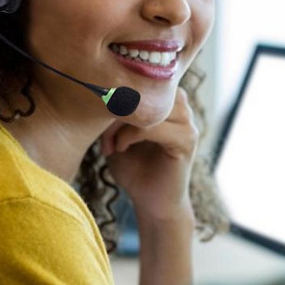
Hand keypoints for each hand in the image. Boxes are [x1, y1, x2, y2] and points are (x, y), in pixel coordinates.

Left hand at [100, 88, 197, 222]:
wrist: (152, 204)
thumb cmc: (134, 168)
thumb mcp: (116, 134)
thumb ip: (113, 112)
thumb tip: (98, 91)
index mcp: (166, 100)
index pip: (140, 79)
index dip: (115, 94)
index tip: (97, 118)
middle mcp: (181, 106)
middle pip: (144, 89)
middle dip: (116, 109)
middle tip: (103, 137)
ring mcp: (187, 122)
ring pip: (148, 106)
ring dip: (122, 123)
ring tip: (112, 144)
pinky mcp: (186, 141)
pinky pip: (154, 126)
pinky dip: (131, 135)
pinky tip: (120, 149)